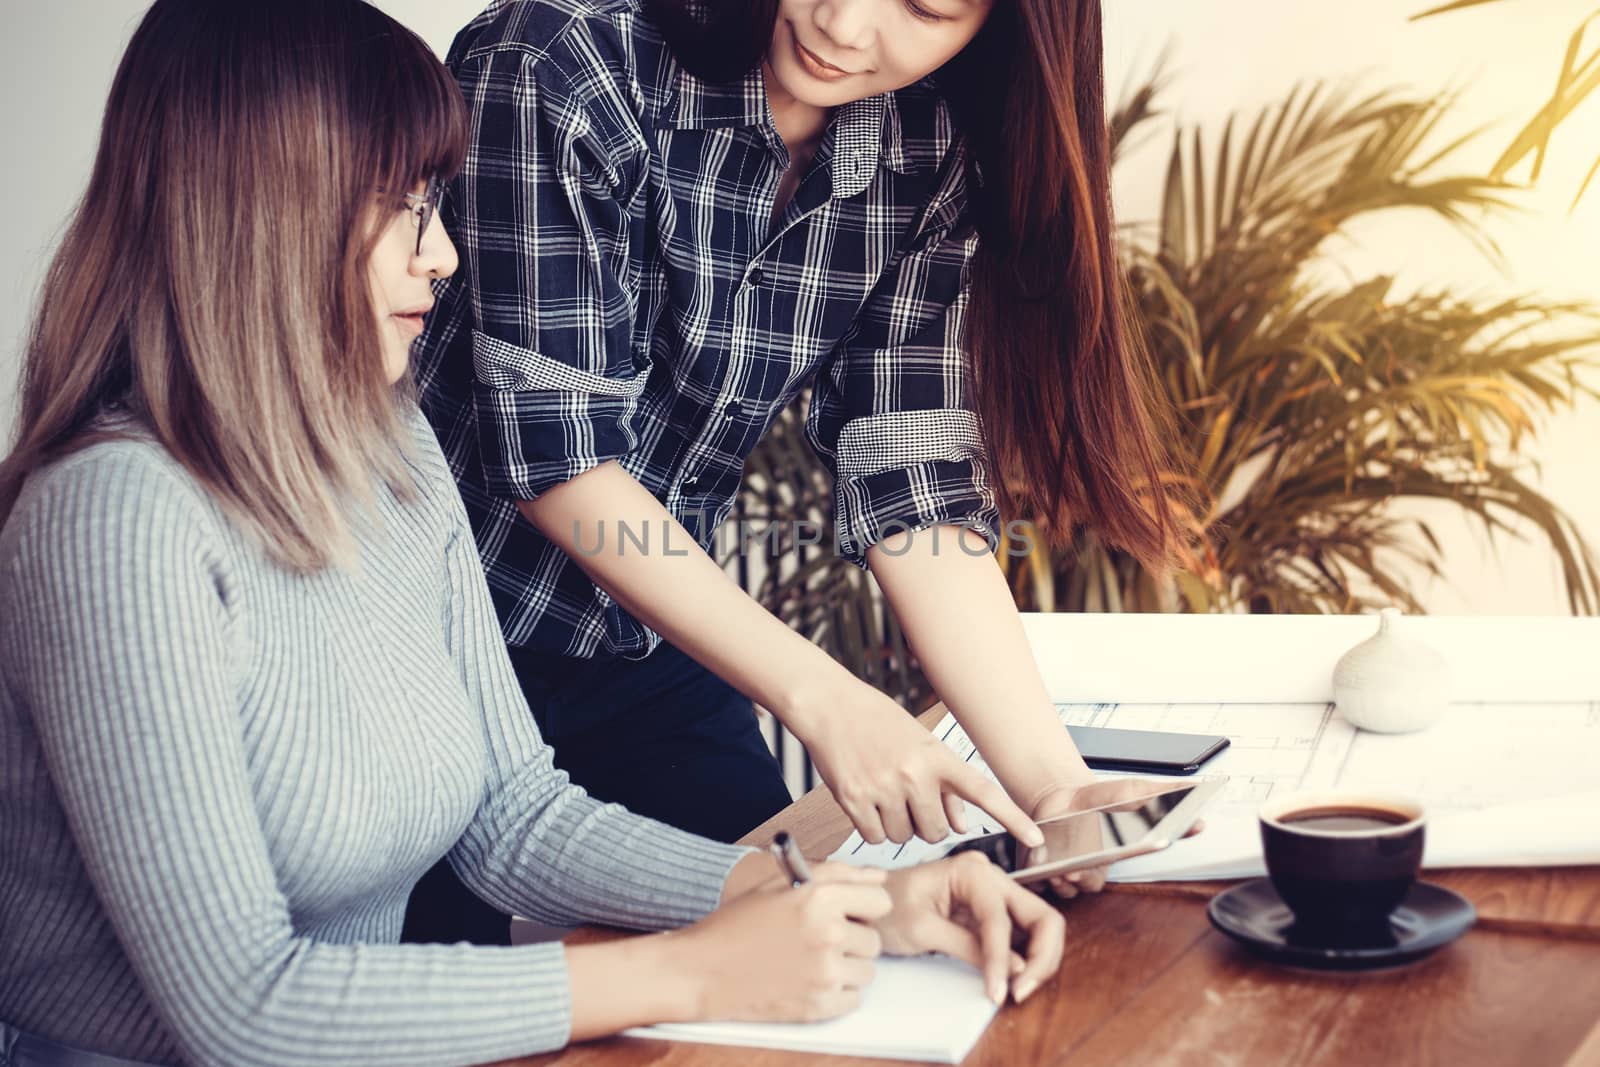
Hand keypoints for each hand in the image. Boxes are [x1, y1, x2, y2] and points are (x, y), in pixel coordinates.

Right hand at [670, 862, 891, 1022]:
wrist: (701, 970)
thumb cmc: (735, 924)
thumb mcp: (780, 883)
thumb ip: (835, 873)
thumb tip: (877, 876)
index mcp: (818, 897)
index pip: (881, 900)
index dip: (864, 905)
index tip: (850, 911)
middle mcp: (827, 934)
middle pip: (874, 939)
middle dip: (853, 938)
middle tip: (819, 939)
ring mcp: (824, 973)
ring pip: (867, 970)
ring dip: (847, 967)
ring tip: (811, 960)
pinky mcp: (818, 1006)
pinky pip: (853, 998)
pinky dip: (836, 993)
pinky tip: (808, 981)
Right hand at [799, 683, 1041, 847]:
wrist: (829, 706)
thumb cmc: (878, 721)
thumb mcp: (921, 743)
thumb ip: (946, 786)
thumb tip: (964, 826)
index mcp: (937, 756)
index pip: (984, 792)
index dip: (1012, 819)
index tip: (1037, 841)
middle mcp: (913, 773)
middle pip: (936, 831)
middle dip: (925, 823)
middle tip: (909, 797)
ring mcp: (882, 788)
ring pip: (904, 837)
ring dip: (898, 825)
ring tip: (885, 793)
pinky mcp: (853, 800)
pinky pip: (875, 837)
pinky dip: (873, 828)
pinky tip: (867, 802)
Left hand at [874, 852, 1065, 1005]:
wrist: (867, 903)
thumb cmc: (886, 907)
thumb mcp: (921, 930)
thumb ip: (968, 947)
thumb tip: (1013, 969)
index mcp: (971, 871)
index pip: (1000, 920)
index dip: (1002, 960)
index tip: (999, 993)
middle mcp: (991, 877)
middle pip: (1041, 916)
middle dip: (1040, 957)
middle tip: (1022, 992)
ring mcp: (995, 894)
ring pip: (1038, 926)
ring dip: (1037, 960)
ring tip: (1016, 990)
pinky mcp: (991, 913)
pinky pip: (1021, 936)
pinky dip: (1023, 959)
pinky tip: (1010, 980)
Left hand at [1031, 777, 1205, 899]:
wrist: (1059, 793)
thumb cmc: (1099, 798)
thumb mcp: (1134, 791)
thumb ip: (1165, 793)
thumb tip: (1201, 789)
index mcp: (1114, 856)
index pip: (1117, 872)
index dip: (1111, 870)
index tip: (1100, 869)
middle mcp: (1092, 869)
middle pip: (1090, 884)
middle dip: (1083, 879)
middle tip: (1074, 870)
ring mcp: (1066, 870)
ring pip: (1064, 889)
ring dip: (1058, 882)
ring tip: (1055, 869)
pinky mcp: (1041, 870)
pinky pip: (1037, 884)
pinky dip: (1035, 879)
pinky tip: (1036, 866)